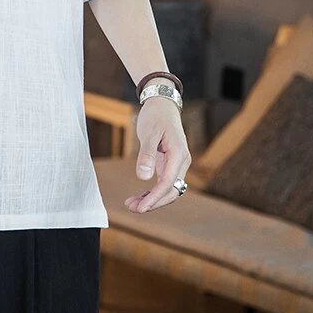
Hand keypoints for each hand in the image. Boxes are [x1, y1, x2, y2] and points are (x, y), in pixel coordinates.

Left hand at [124, 95, 190, 213]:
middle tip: (133, 208)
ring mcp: (176, 164)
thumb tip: (143, 177)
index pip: (168, 184)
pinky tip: (140, 195)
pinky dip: (152, 191)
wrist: (162, 104)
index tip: (140, 207)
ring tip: (132, 204)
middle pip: (171, 191)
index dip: (154, 198)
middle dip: (153, 202)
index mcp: (178, 155)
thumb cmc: (156, 116)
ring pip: (168, 189)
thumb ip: (146, 154)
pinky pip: (164, 182)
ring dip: (152, 199)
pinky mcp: (169, 163)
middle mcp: (181, 162)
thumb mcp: (149, 133)